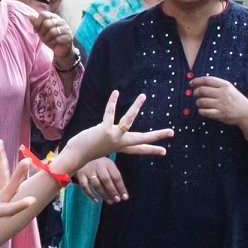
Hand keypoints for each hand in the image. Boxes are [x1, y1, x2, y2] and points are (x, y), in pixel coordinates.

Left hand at [34, 10, 75, 68]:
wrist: (60, 50)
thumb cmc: (50, 38)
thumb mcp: (41, 30)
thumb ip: (36, 23)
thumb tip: (30, 15)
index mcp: (54, 17)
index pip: (44, 14)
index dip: (37, 23)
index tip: (35, 30)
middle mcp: (61, 21)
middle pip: (47, 23)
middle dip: (42, 32)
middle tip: (43, 37)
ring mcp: (66, 29)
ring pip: (52, 32)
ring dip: (47, 38)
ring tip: (48, 41)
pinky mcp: (69, 37)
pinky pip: (58, 39)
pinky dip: (53, 43)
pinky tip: (54, 44)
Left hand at [56, 92, 172, 173]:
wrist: (76, 155)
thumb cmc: (86, 150)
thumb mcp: (102, 147)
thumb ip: (111, 140)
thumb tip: (115, 134)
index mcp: (121, 147)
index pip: (139, 149)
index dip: (152, 150)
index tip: (164, 151)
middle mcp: (120, 143)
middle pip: (142, 139)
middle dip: (157, 136)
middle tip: (171, 132)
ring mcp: (114, 137)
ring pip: (128, 120)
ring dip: (136, 107)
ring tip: (143, 96)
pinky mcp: (105, 131)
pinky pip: (110, 114)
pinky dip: (112, 102)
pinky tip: (116, 93)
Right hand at [75, 157, 127, 204]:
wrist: (81, 154)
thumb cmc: (98, 163)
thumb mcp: (107, 165)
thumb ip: (114, 176)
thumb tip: (122, 193)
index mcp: (107, 163)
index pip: (116, 176)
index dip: (121, 187)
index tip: (125, 197)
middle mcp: (98, 166)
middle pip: (106, 180)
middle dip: (113, 191)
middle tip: (117, 200)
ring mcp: (88, 170)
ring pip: (96, 184)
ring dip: (103, 194)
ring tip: (110, 201)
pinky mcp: (80, 175)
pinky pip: (85, 186)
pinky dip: (91, 194)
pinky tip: (97, 201)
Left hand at [189, 75, 247, 129]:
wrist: (246, 112)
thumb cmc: (235, 99)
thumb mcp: (229, 88)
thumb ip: (217, 85)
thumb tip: (200, 84)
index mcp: (224, 85)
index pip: (207, 80)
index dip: (197, 81)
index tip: (191, 83)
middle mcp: (222, 93)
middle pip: (202, 90)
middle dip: (195, 92)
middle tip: (195, 94)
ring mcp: (221, 104)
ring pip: (202, 101)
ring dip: (198, 102)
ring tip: (199, 103)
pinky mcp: (220, 114)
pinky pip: (205, 112)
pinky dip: (201, 111)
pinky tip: (202, 110)